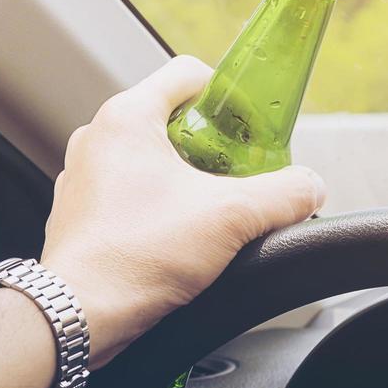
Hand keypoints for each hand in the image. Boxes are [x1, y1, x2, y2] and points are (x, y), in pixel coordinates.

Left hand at [40, 56, 325, 367]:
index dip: (228, 95)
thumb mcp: (232, 218)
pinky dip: (153, 207)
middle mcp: (96, 138)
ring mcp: (81, 176)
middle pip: (169, 120)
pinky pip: (124, 194)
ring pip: (146, 159)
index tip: (249, 128)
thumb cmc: (137, 257)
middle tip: (237, 178)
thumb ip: (284, 194)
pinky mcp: (77, 214)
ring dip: (181, 179)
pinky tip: (173, 238)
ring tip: (208, 212)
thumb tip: (309, 188)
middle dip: (210, 146)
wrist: (81, 314)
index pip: (187, 73)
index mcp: (126, 117)